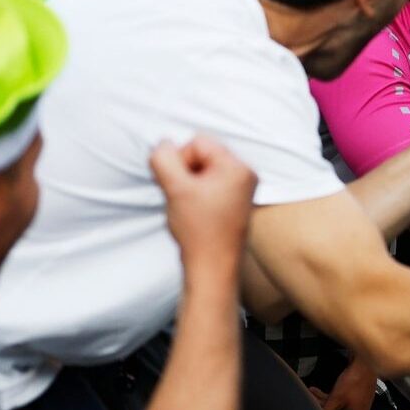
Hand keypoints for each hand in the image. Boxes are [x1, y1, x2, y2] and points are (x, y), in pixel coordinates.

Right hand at [151, 136, 256, 264]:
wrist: (213, 267)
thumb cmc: (199, 231)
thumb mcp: (175, 188)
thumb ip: (164, 158)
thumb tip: (164, 144)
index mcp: (238, 167)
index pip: (198, 142)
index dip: (180, 161)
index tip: (182, 187)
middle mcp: (246, 174)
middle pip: (201, 154)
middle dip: (185, 173)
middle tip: (186, 199)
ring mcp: (242, 188)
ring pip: (202, 170)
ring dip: (189, 184)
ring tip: (191, 207)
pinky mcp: (235, 200)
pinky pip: (209, 184)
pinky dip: (196, 194)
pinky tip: (196, 212)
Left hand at [309, 359, 377, 409]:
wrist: (365, 365)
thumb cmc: (355, 381)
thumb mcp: (336, 399)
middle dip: (320, 407)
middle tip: (309, 400)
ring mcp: (357, 409)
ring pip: (335, 409)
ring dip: (323, 401)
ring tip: (312, 393)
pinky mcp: (355, 402)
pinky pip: (340, 403)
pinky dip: (330, 398)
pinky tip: (318, 392)